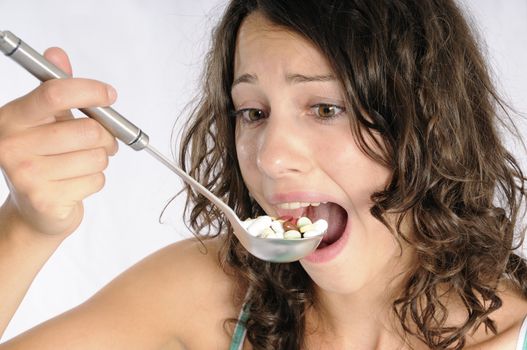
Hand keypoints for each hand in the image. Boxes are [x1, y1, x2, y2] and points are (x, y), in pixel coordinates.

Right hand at [0, 47, 117, 238]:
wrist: (34, 210)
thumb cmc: (43, 158)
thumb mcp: (45, 120)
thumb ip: (55, 89)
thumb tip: (57, 54)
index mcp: (12, 118)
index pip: (54, 93)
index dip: (90, 91)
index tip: (109, 94)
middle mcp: (12, 145)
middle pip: (87, 130)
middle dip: (106, 136)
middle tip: (104, 140)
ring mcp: (27, 176)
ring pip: (96, 157)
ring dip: (101, 160)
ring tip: (85, 162)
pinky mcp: (46, 200)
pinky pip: (96, 180)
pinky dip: (96, 180)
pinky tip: (77, 183)